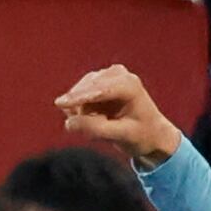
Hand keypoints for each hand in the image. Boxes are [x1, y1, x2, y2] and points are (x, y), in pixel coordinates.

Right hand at [56, 65, 182, 167]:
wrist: (151, 132)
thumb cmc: (140, 135)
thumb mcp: (121, 136)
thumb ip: (95, 129)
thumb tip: (68, 122)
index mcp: (129, 85)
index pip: (98, 90)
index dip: (78, 98)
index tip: (59, 104)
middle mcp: (118, 73)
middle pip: (87, 89)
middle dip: (83, 111)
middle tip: (96, 130)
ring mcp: (108, 74)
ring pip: (81, 91)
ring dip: (83, 111)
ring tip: (101, 124)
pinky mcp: (99, 80)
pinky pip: (79, 94)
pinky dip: (82, 109)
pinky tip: (96, 118)